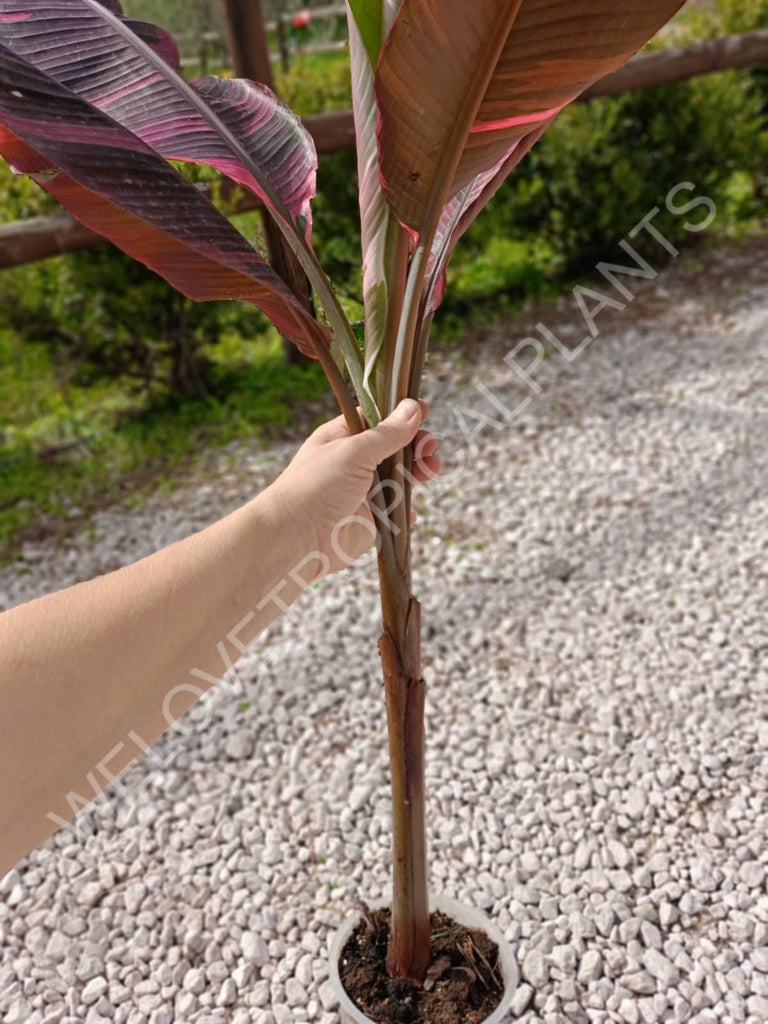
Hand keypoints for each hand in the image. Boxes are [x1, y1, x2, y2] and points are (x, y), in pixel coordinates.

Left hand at [267, 398, 439, 576]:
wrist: (297, 537)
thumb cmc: (315, 486)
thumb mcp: (354, 451)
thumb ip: (387, 434)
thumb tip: (412, 409)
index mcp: (343, 438)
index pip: (377, 419)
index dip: (400, 415)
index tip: (424, 412)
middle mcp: (354, 463)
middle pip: (394, 448)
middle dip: (415, 445)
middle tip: (429, 447)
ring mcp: (363, 492)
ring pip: (400, 479)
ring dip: (418, 473)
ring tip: (430, 470)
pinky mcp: (370, 520)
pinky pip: (396, 513)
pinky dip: (406, 512)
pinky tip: (411, 510)